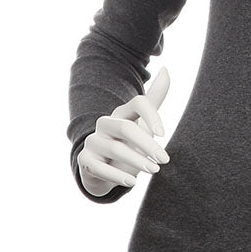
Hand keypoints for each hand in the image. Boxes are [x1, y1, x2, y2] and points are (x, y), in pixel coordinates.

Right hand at [78, 67, 172, 197]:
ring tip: (153, 171)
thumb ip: (155, 98)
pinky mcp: (84, 159)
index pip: (138, 102)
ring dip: (136, 161)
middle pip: (126, 128)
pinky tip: (132, 182)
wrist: (105, 170)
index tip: (165, 134)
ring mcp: (93, 141)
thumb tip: (166, 69)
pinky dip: (117, 175)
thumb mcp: (143, 122)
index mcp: (122, 112)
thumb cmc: (129, 143)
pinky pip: (99, 167)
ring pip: (114, 148)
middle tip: (164, 160)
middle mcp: (105, 123)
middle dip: (147, 144)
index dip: (152, 115)